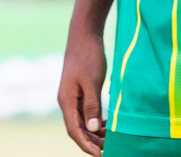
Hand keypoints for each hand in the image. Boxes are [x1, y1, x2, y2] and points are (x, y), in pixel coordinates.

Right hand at [58, 24, 107, 153]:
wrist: (84, 36)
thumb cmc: (87, 57)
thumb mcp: (92, 82)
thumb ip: (92, 106)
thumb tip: (93, 129)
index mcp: (66, 100)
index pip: (74, 131)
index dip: (86, 146)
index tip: (101, 156)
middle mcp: (67, 101)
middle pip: (78, 130)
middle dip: (93, 143)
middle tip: (111, 150)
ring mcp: (73, 97)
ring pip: (83, 124)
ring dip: (96, 135)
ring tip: (113, 140)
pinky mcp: (80, 93)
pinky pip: (86, 115)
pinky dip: (97, 124)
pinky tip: (109, 126)